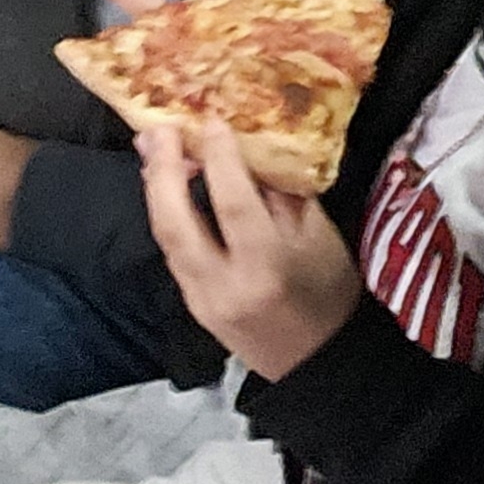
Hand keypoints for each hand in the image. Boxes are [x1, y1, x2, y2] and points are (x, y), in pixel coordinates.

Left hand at [140, 117, 361, 380]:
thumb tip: (250, 146)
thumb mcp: (319, 237)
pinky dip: (167, 213)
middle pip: (176, 223)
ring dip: (156, 189)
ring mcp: (201, 300)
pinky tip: (167, 186)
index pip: (232, 204)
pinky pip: (172, 251)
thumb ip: (282, 194)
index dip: (219, 159)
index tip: (212, 120)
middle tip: (160, 128)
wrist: (317, 362)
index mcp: (265, 267)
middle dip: (162, 171)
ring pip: (165, 237)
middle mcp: (223, 285)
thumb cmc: (329, 293)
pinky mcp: (192, 305)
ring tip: (153, 146)